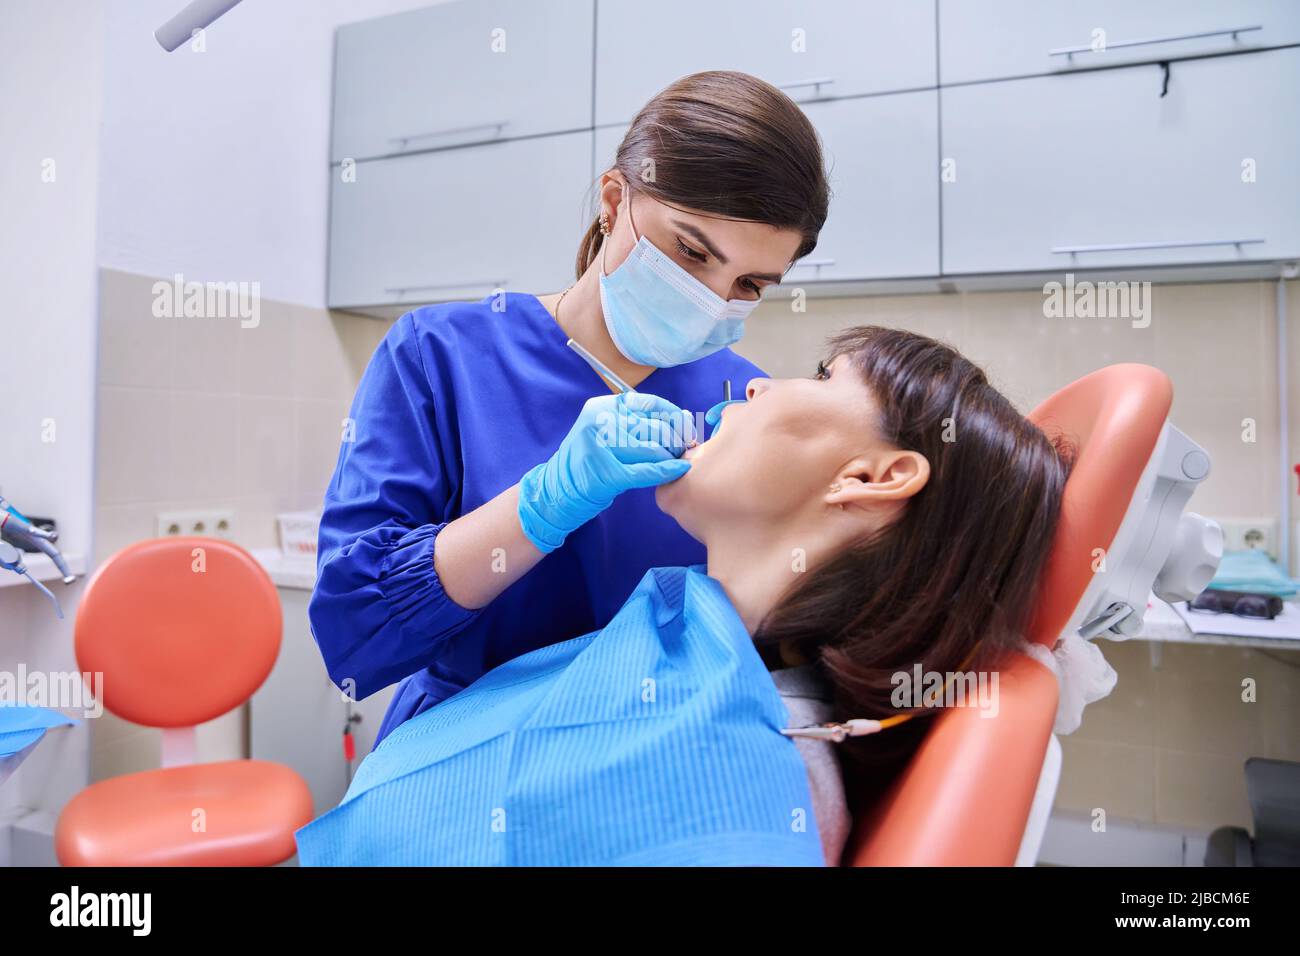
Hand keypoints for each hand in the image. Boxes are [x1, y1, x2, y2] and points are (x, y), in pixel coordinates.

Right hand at [517, 392, 694, 552]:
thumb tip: (684, 416)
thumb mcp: (605, 429)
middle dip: (676, 438)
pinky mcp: (607, 475)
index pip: (648, 403)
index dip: (673, 414)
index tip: (686, 426)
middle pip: (654, 427)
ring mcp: (601, 449)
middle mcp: (599, 423)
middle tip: (685, 447)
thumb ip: (638, 420)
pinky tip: (680, 470)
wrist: (559, 489)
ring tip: (678, 460)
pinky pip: (647, 471)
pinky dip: (667, 470)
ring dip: (672, 456)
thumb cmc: (591, 459)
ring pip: (653, 449)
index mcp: (601, 407)